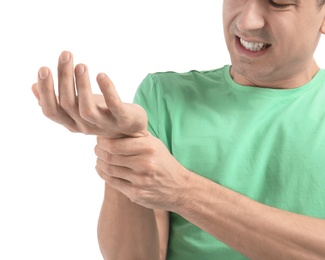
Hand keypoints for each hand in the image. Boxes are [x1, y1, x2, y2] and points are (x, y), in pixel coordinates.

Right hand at [32, 51, 147, 137]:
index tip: (44, 68)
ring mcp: (104, 124)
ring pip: (86, 108)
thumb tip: (32, 86)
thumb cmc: (101, 115)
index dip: (45, 91)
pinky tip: (101, 75)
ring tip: (81, 65)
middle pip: (67, 104)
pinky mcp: (122, 119)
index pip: (51, 111)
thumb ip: (58, 100)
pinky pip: (114, 105)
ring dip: (82, 85)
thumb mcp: (78, 108)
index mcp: (71, 123)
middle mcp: (84, 126)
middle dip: (64, 78)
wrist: (132, 129)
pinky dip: (107, 89)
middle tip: (66, 55)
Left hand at [94, 134, 188, 209]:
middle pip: (110, 157)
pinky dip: (103, 174)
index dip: (102, 142)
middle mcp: (145, 164)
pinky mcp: (136, 194)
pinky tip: (102, 169)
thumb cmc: (164, 162)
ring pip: (110, 170)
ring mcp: (140, 181)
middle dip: (99, 151)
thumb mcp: (155, 144)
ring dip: (100, 163)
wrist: (179, 188)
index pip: (116, 144)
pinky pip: (113, 183)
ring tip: (99, 158)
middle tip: (97, 149)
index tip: (100, 139)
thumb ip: (136, 137)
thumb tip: (113, 128)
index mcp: (149, 148)